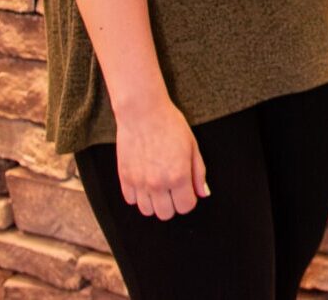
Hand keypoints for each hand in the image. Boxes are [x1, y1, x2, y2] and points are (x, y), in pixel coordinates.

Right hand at [114, 96, 207, 218]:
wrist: (143, 113)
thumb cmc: (170, 125)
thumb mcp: (192, 145)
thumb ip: (198, 172)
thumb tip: (203, 193)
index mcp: (178, 176)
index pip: (185, 207)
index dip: (189, 199)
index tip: (188, 189)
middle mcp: (157, 184)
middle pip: (166, 214)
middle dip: (173, 203)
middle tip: (174, 188)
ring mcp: (139, 183)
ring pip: (147, 211)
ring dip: (155, 202)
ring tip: (159, 185)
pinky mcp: (124, 179)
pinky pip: (131, 201)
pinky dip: (138, 195)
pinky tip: (145, 180)